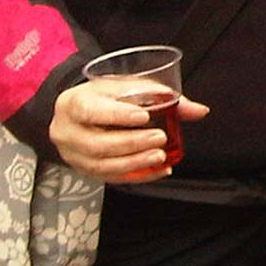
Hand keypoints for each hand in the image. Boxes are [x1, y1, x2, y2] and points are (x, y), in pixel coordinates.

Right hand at [49, 79, 209, 183]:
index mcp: (73, 103)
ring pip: (101, 165)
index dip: (117, 116)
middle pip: (96, 143)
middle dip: (131, 143)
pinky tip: (158, 170)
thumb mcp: (128, 87)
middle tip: (160, 138)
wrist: (82, 111)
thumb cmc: (107, 96)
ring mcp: (72, 154)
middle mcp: (66, 131)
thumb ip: (163, 97)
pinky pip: (109, 178)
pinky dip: (137, 176)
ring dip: (134, 163)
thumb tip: (199, 110)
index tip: (144, 116)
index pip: (89, 111)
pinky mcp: (84, 169)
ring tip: (160, 157)